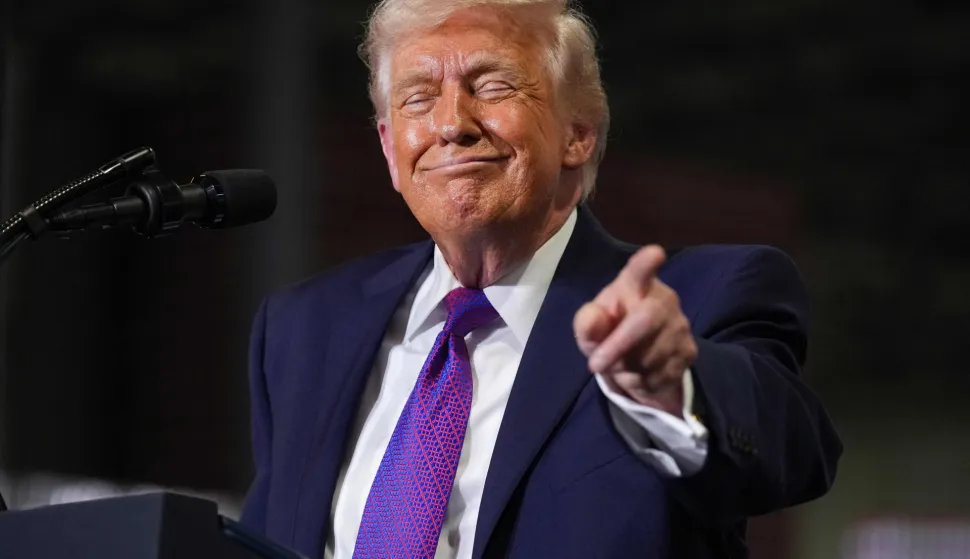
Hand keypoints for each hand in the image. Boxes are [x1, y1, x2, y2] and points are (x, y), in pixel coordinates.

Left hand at [573, 245, 697, 415]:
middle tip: (594, 364)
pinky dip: (641, 382)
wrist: (638, 364)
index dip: (646, 263)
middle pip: (646, 320)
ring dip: (626, 369)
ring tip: (619, 366)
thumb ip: (587, 323)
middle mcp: (664, 299)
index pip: (640, 271)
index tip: (655, 253)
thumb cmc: (609, 333)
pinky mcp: (689, 352)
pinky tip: (638, 374)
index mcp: (635, 284)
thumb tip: (594, 318)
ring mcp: (681, 326)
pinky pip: (660, 374)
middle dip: (617, 346)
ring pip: (650, 355)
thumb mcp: (590, 331)